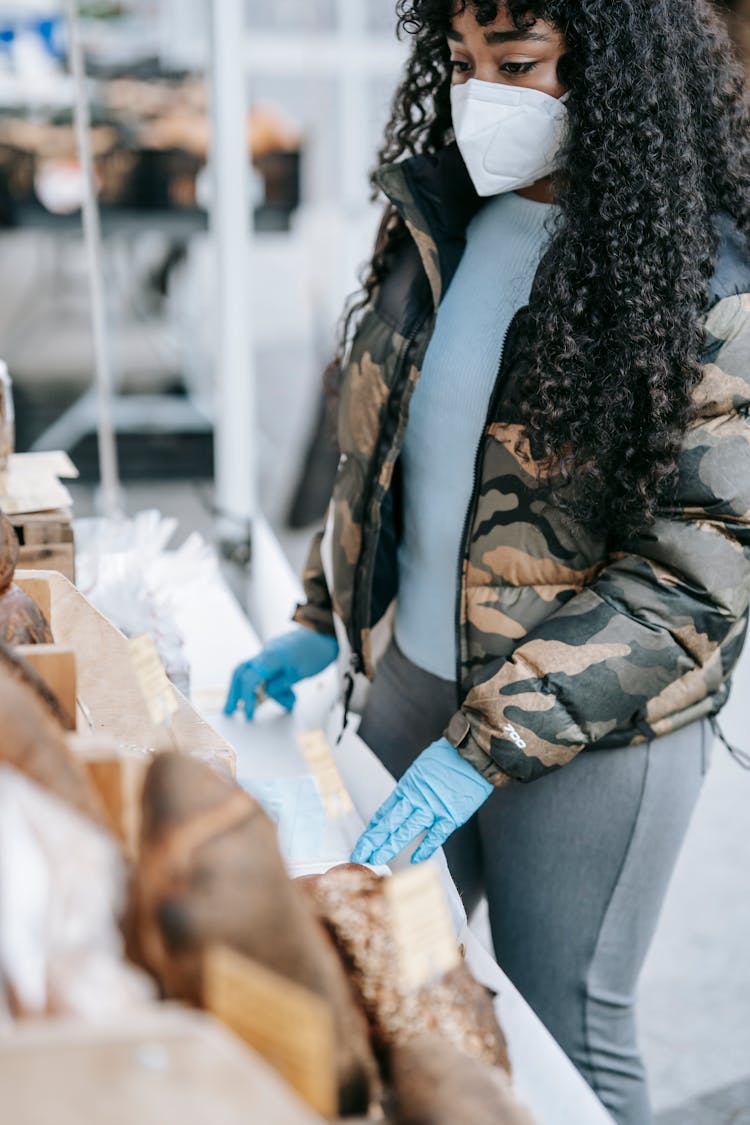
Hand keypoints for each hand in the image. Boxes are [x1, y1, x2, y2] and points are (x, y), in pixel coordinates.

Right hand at [224, 627, 337, 718]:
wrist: (328, 632)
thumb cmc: (318, 651)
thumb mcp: (299, 675)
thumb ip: (279, 686)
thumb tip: (265, 695)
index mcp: (271, 657)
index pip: (250, 679)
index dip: (246, 698)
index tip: (247, 714)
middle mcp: (266, 652)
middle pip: (241, 672)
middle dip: (234, 692)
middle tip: (229, 710)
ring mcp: (269, 651)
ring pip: (252, 672)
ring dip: (256, 690)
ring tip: (276, 704)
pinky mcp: (275, 653)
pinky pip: (265, 670)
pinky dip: (269, 683)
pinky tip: (286, 693)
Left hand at [351, 738, 493, 865]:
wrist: (473, 753)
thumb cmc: (448, 756)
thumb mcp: (421, 767)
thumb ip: (412, 786)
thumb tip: (404, 799)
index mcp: (408, 786)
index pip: (385, 811)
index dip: (373, 828)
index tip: (364, 841)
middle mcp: (416, 798)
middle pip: (390, 823)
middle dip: (373, 841)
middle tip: (359, 855)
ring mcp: (433, 808)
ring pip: (407, 830)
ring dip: (390, 846)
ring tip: (376, 859)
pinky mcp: (451, 815)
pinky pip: (436, 834)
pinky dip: (426, 847)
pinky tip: (415, 859)